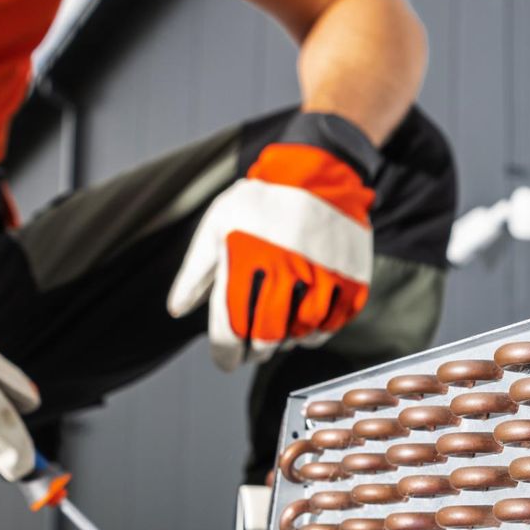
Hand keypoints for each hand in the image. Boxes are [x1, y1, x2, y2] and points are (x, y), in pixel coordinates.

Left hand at [167, 113, 377, 369]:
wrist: (318, 168)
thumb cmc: (261, 200)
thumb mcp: (217, 224)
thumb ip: (196, 271)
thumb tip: (177, 310)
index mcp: (246, 255)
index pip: (231, 324)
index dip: (225, 352)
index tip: (226, 361)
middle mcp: (285, 266)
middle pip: (268, 335)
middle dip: (256, 350)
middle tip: (253, 350)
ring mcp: (323, 271)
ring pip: (303, 332)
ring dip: (288, 343)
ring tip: (279, 337)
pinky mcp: (352, 274)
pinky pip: (336, 321)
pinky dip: (320, 333)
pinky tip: (308, 330)